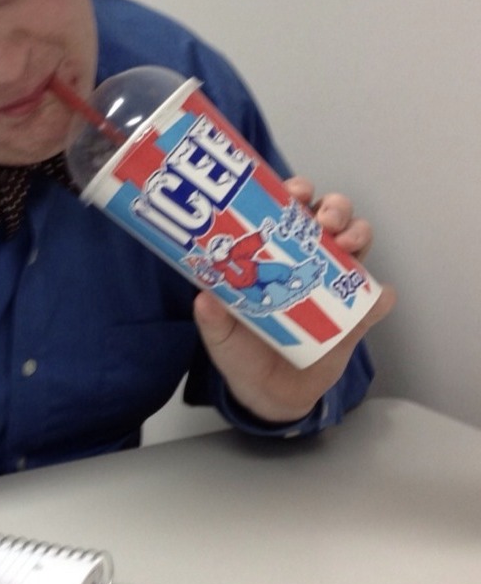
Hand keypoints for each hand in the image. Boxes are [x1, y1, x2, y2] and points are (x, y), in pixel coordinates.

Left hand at [193, 176, 395, 422]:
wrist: (267, 393)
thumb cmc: (241, 350)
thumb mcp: (219, 334)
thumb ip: (211, 317)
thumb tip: (203, 297)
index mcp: (275, 252)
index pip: (289, 210)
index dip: (297, 192)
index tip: (295, 191)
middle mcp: (309, 260)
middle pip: (331, 216)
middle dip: (334, 207)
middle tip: (324, 220)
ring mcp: (336, 285)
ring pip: (359, 243)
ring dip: (359, 233)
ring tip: (346, 243)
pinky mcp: (357, 317)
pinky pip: (378, 299)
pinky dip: (380, 294)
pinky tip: (373, 295)